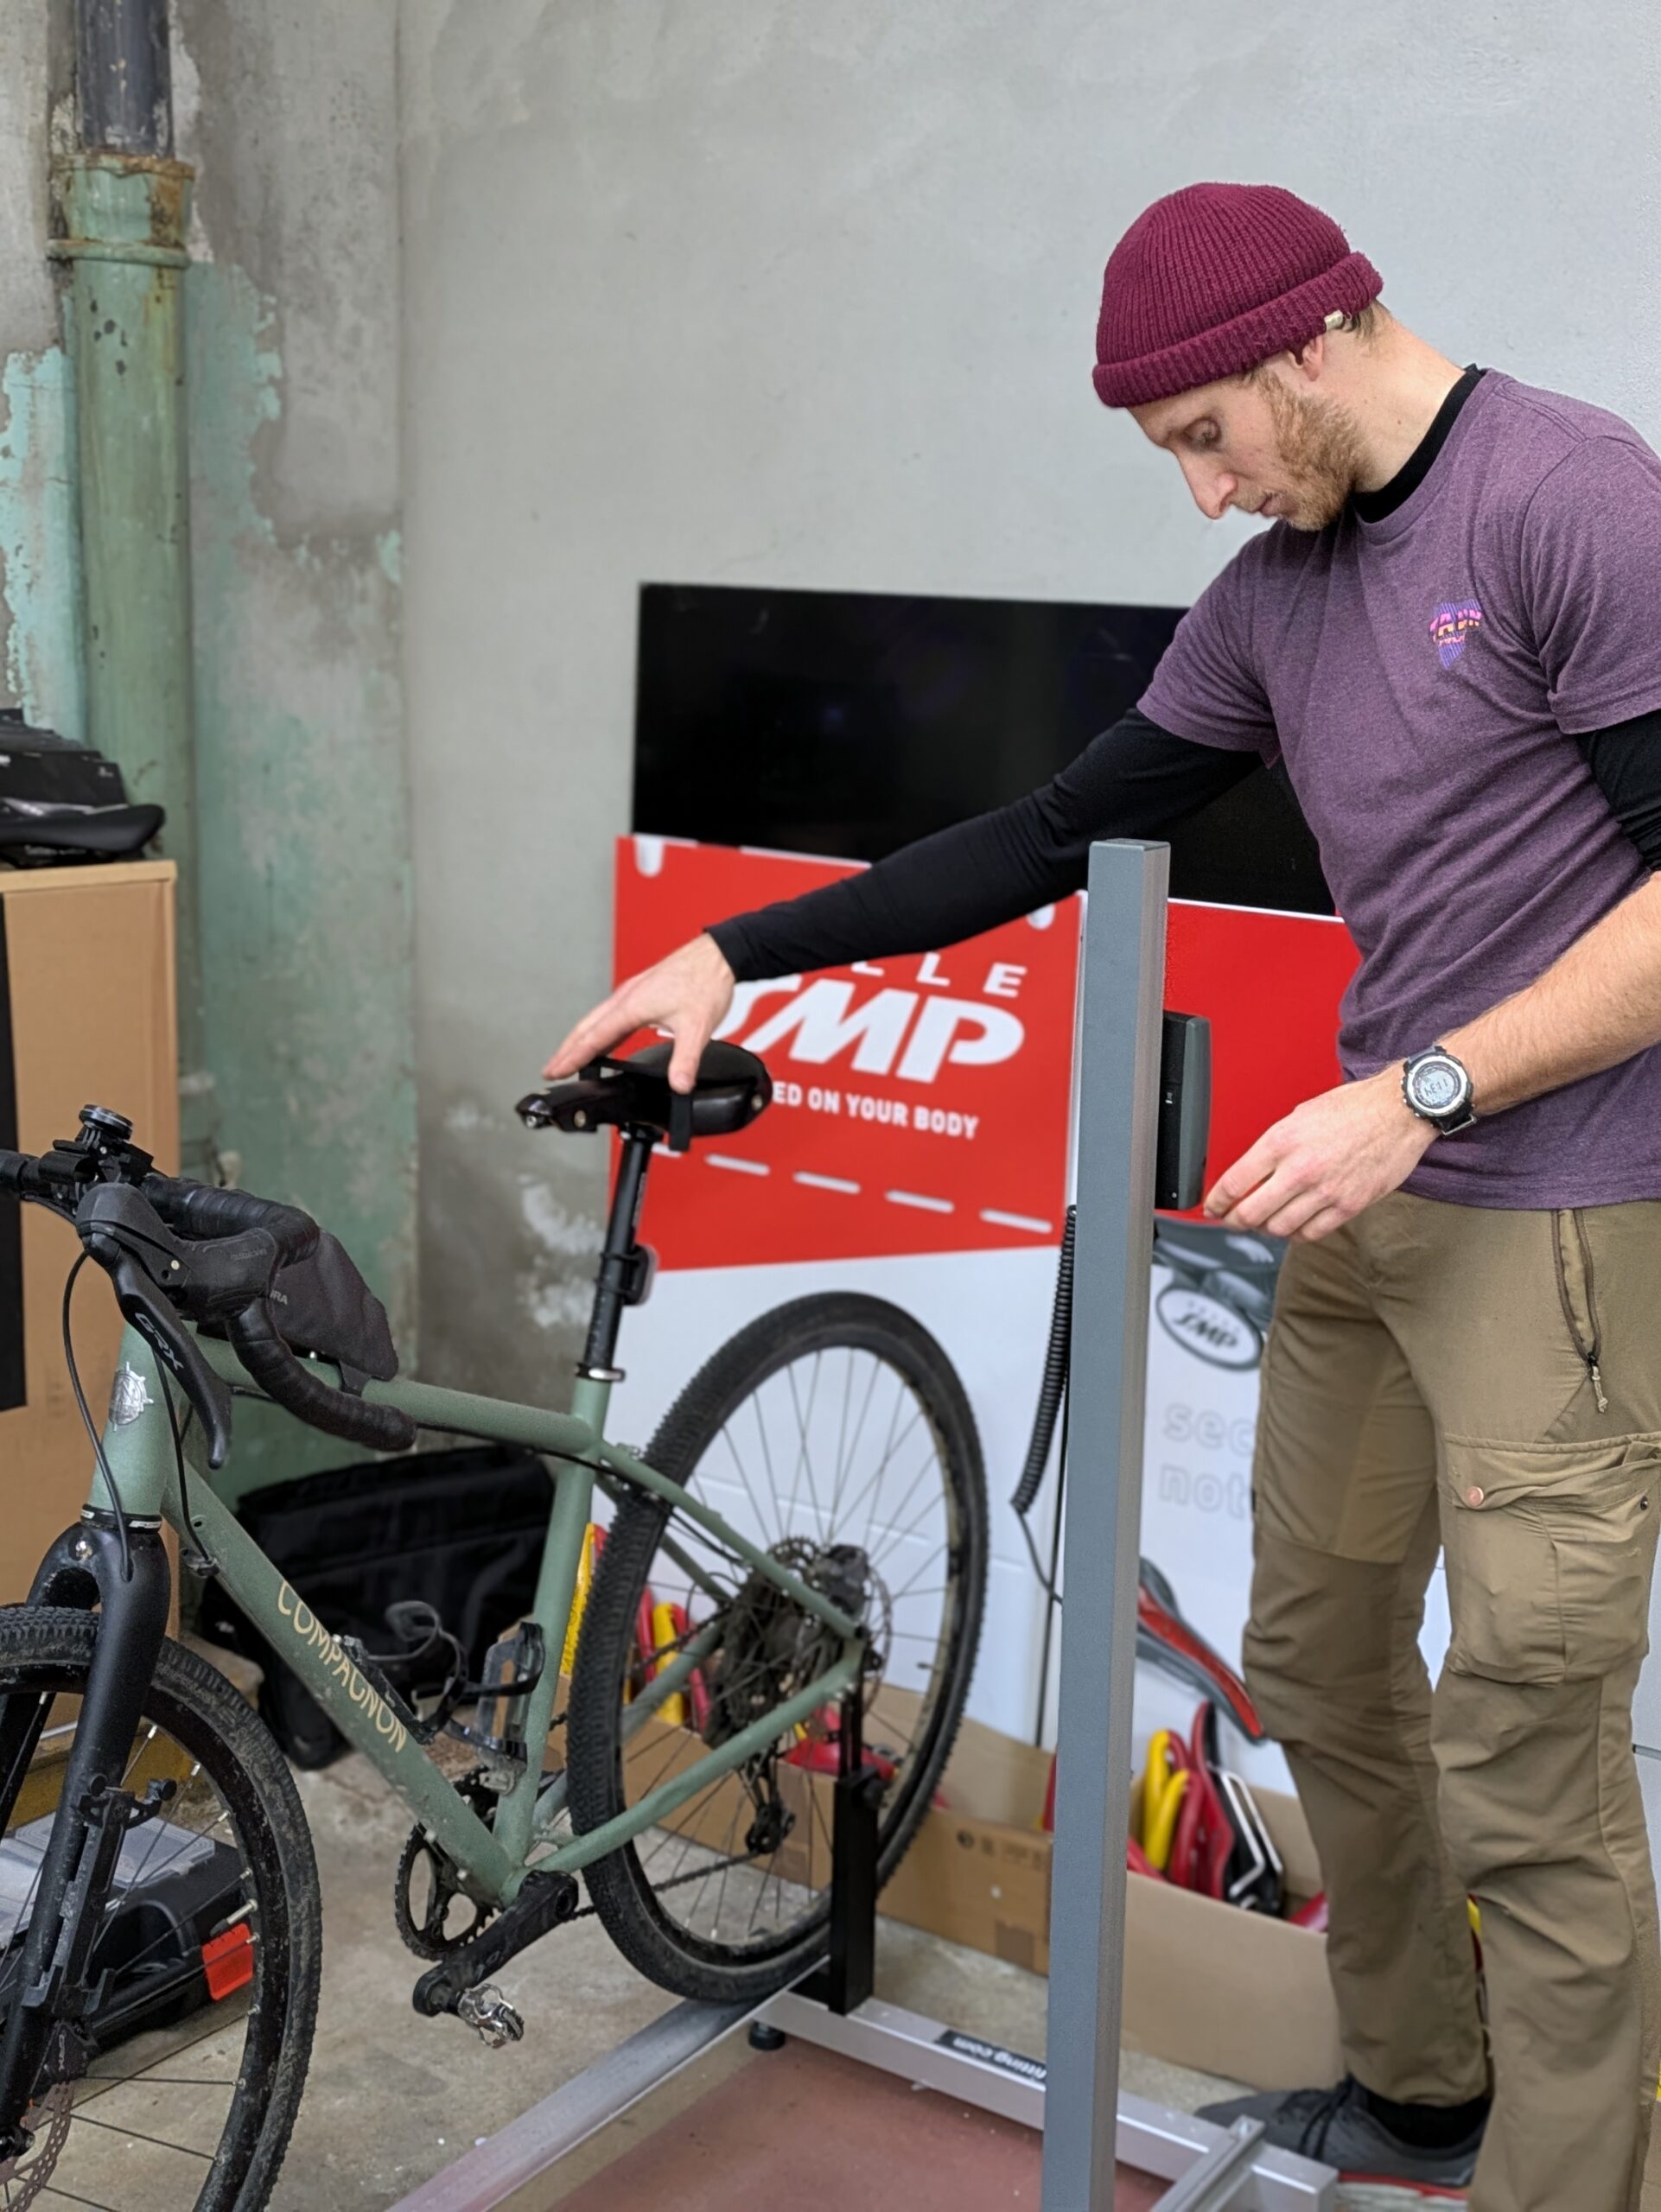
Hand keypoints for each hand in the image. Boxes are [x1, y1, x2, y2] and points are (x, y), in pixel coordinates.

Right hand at [543, 933, 735, 1094]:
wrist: (718, 955)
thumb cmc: (705, 981)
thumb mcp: (697, 1027)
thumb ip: (685, 1060)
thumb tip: (679, 1085)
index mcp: (631, 1006)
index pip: (593, 1038)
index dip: (572, 1057)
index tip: (554, 1072)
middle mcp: (626, 998)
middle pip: (586, 1028)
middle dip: (567, 1050)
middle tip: (550, 1069)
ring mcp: (632, 994)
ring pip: (597, 1020)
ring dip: (580, 1039)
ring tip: (569, 1057)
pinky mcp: (642, 993)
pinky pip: (611, 1015)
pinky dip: (599, 1030)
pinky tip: (604, 1040)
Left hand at [1202, 1069, 1436, 1241]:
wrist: (1398, 1111)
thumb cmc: (1353, 1108)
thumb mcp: (1299, 1116)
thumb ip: (1274, 1147)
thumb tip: (1252, 1173)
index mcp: (1282, 1141)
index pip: (1234, 1183)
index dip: (1216, 1202)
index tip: (1212, 1207)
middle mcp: (1300, 1169)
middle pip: (1251, 1213)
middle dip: (1235, 1221)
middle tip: (1232, 1220)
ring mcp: (1325, 1191)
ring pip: (1279, 1228)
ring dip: (1265, 1229)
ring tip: (1264, 1222)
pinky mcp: (1348, 1206)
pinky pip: (1311, 1233)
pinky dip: (1296, 1235)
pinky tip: (1293, 1227)